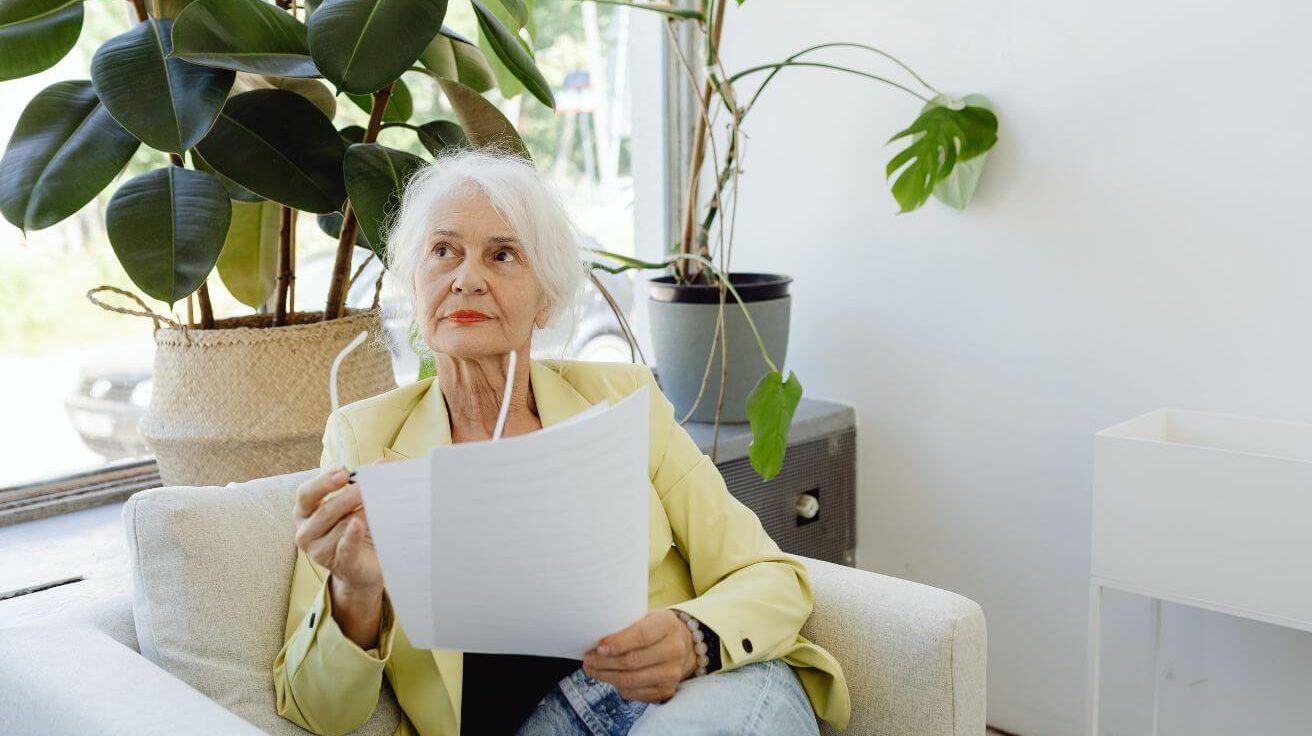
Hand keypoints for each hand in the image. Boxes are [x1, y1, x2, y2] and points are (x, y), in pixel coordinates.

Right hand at [293, 467, 381, 594]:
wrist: (364, 568)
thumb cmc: (355, 530)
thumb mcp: (353, 506)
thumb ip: (360, 487)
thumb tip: (381, 465)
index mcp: (305, 513)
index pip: (305, 494)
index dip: (323, 482)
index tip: (344, 473)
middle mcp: (306, 533)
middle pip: (325, 510)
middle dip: (349, 496)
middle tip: (371, 485)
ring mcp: (319, 552)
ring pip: (340, 527)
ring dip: (361, 514)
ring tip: (380, 506)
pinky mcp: (340, 565)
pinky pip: (345, 548)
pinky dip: (352, 536)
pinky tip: (358, 525)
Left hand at [582, 610, 697, 702]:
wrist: (682, 645)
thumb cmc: (655, 628)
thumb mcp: (646, 616)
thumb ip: (626, 626)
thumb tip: (597, 643)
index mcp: (668, 625)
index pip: (641, 636)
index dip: (617, 643)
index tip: (598, 647)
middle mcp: (674, 650)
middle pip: (632, 661)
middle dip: (604, 662)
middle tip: (588, 659)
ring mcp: (672, 673)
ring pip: (630, 680)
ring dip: (606, 676)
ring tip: (592, 668)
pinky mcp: (666, 690)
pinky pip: (634, 693)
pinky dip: (616, 686)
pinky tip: (608, 677)